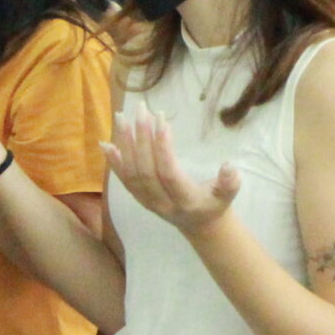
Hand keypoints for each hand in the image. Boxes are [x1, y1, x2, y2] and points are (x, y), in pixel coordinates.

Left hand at [106, 107, 240, 236]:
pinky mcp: (138, 198)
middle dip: (141, 138)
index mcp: (185, 200)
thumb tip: (229, 166)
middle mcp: (162, 203)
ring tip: (122, 117)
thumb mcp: (227, 195)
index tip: (161, 118)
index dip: (162, 146)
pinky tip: (105, 143)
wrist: (199, 225)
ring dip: (124, 144)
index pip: (168, 172)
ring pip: (131, 173)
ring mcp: (147, 201)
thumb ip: (230, 182)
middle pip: (145, 171)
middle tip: (141, 110)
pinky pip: (123, 180)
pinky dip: (113, 161)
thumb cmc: (214, 203)